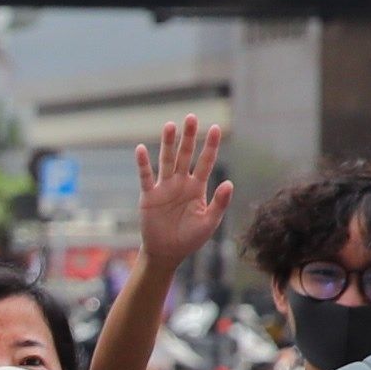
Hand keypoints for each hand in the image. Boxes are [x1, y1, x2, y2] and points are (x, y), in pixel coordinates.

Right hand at [134, 115, 231, 274]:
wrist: (167, 252)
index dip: (210, 145)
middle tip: (190, 117)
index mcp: (198, 187)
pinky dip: (143, 163)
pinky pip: (146, 176)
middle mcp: (181, 182)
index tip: (215, 128)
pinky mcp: (149, 196)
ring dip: (168, 143)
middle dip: (188, 137)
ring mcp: (164, 187)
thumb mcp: (210, 222)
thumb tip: (229, 183)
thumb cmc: (191, 238)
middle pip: (185, 155)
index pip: (206, 161)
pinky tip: (141, 149)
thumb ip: (219, 202)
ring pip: (166, 160)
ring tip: (170, 125)